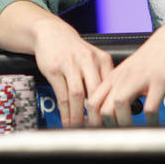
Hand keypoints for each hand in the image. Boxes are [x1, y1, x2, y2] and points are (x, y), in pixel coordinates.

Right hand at [26, 10, 113, 127]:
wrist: (51, 32)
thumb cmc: (74, 50)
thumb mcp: (93, 58)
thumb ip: (103, 77)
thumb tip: (113, 105)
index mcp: (102, 59)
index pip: (112, 87)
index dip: (112, 107)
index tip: (113, 123)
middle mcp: (88, 60)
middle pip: (96, 92)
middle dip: (97, 115)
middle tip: (98, 131)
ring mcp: (70, 64)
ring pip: (78, 95)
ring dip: (79, 115)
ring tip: (80, 128)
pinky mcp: (54, 69)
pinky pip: (61, 94)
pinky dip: (65, 111)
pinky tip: (67, 120)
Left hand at [88, 10, 164, 125]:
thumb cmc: (151, 58)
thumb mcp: (128, 72)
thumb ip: (118, 88)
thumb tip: (110, 111)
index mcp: (114, 77)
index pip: (92, 100)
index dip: (92, 119)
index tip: (98, 131)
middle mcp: (123, 78)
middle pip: (102, 106)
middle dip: (106, 125)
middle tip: (115, 134)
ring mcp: (140, 79)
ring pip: (120, 105)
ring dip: (124, 122)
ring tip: (131, 130)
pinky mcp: (159, 82)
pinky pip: (150, 107)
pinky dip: (150, 120)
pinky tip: (153, 123)